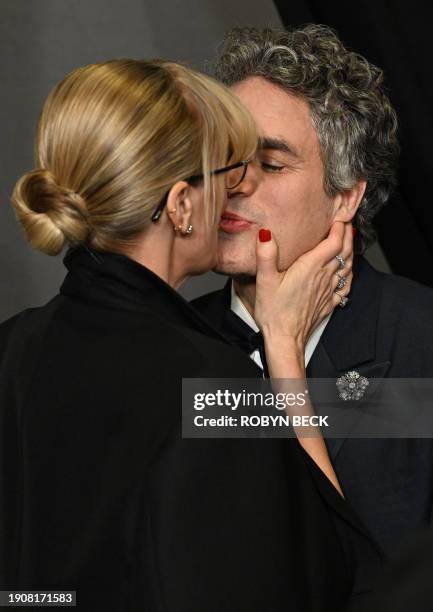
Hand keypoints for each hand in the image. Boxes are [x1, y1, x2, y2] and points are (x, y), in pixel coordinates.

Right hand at [254, 221, 352, 357]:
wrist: (285, 339)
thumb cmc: (274, 313)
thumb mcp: (265, 280)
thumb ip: (266, 255)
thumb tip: (266, 233)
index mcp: (310, 268)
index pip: (333, 242)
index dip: (339, 227)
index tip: (339, 217)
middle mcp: (323, 277)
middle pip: (344, 251)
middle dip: (347, 235)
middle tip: (346, 223)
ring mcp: (328, 291)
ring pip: (347, 266)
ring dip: (350, 251)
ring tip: (349, 241)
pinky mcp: (328, 303)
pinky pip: (346, 284)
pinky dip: (350, 272)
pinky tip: (348, 271)